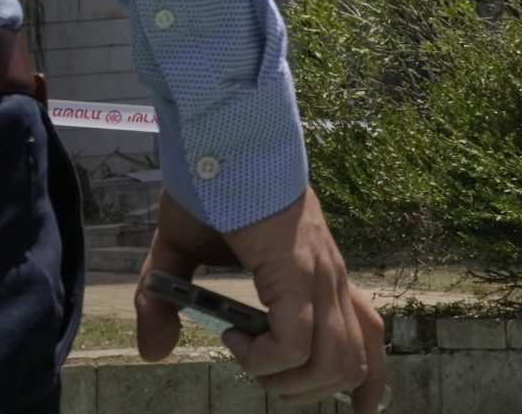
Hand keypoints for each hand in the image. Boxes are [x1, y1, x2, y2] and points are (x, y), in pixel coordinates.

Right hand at [135, 186, 386, 412]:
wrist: (220, 135)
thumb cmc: (209, 184)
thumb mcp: (181, 253)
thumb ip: (164, 301)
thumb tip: (153, 352)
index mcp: (318, 273)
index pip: (368, 335)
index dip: (367, 384)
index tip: (351, 409)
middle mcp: (328, 277)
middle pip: (353, 362)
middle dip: (307, 390)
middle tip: (261, 370)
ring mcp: (317, 273)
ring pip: (332, 361)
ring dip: (286, 379)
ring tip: (249, 355)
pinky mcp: (295, 268)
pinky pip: (296, 338)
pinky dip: (265, 356)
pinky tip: (235, 337)